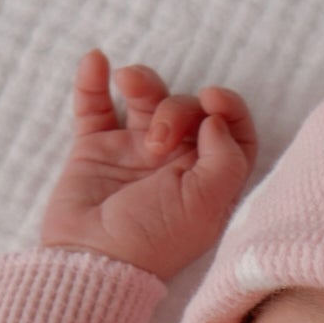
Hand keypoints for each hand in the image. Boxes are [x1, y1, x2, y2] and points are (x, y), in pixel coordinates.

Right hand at [37, 50, 259, 282]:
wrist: (90, 261)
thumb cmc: (152, 242)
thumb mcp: (206, 207)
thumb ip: (226, 159)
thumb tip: (216, 119)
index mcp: (207, 182)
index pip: (233, 133)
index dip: (229, 108)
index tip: (212, 100)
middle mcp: (174, 165)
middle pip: (189, 108)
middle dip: (176, 107)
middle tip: (157, 138)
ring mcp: (133, 154)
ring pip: (146, 97)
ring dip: (141, 80)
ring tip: (126, 83)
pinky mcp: (95, 149)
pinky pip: (96, 104)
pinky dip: (94, 78)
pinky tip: (96, 61)